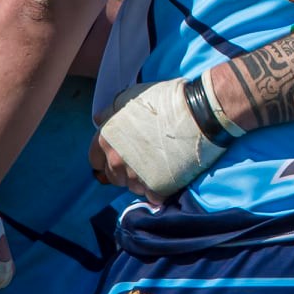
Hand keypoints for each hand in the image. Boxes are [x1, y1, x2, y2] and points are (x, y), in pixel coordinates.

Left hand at [93, 79, 224, 202]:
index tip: (122, 151)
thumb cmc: (165, 100)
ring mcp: (136, 177)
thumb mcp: (132, 97)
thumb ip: (111, 111)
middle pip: (113, 177)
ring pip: (132, 188)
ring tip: (159, 165)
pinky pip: (152, 196)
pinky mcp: (157, 188)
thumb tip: (98, 119)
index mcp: (106, 139)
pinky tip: (169, 176)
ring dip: (142, 180)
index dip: (108, 155)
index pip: (95, 159)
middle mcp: (117, 161)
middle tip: (143, 158)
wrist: (198, 112)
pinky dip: (159, 190)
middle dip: (124, 170)